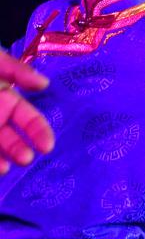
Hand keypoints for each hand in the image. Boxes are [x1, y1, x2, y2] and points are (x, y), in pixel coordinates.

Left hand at [0, 50, 53, 174]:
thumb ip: (17, 71)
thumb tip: (45, 84)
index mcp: (7, 99)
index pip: (30, 120)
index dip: (40, 133)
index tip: (47, 146)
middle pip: (12, 139)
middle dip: (19, 150)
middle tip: (24, 158)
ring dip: (0, 160)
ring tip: (3, 168)